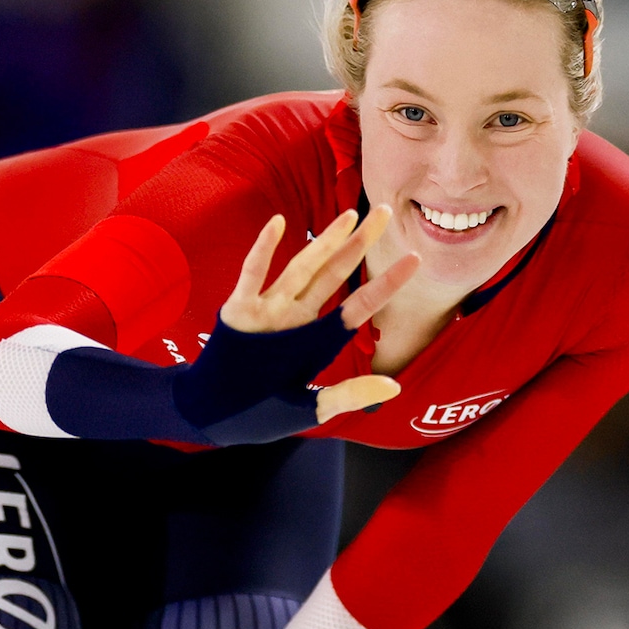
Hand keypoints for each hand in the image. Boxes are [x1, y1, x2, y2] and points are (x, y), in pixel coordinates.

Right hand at [213, 207, 418, 424]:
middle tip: (383, 212)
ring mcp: (269, 310)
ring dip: (324, 241)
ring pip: (302, 268)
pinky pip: (253, 276)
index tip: (415, 259)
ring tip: (350, 215)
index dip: (386, 283)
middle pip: (335, 272)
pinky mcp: (239, 311)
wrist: (212, 417)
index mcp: (318, 338)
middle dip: (359, 243)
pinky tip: (277, 224)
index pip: (360, 304)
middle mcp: (297, 316)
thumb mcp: (312, 408)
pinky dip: (263, 250)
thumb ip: (350, 395)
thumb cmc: (261, 412)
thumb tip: (395, 387)